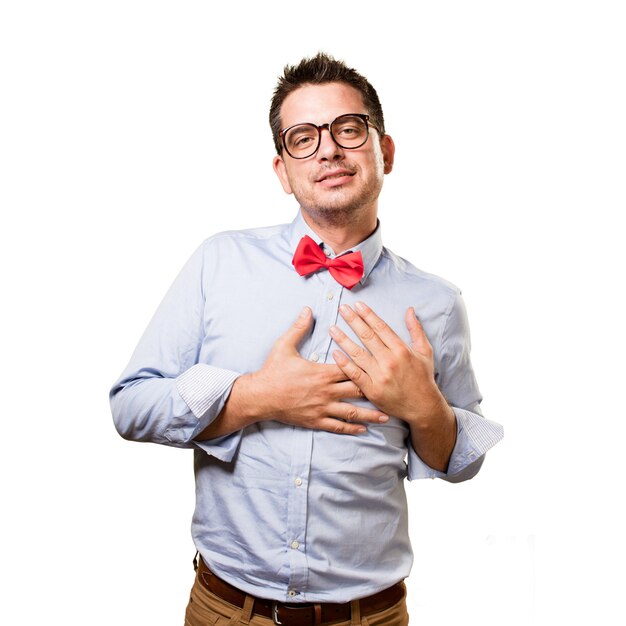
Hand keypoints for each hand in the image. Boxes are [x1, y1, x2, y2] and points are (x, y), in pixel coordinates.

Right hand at [200, 307, 388, 438]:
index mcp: (322, 372)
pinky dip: (352, 428)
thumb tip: (308, 309)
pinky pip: (337, 426)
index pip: (351, 368)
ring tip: (386, 416)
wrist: (260, 396)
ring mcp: (321, 408)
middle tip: (395, 391)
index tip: (383, 364)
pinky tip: (363, 429)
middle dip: (376, 390)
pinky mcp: (315, 420)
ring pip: (351, 412)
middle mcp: (326, 391)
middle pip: (357, 390)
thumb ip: (298, 327)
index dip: (368, 366)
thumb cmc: (273, 371)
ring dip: (370, 414)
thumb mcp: (284, 345)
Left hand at [329, 302, 451, 427]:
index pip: (381, 327)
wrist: (423, 407)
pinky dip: (344, 363)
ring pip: (357, 354)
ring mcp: (380, 376)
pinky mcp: (372, 390)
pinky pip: (355, 374)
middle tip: (341, 309)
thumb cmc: (423, 378)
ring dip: (343, 339)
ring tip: (332, 328)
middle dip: (353, 320)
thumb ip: (416, 330)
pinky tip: (335, 353)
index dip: (368, 315)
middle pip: (367, 336)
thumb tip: (410, 310)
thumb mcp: (425, 351)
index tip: (357, 305)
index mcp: (401, 350)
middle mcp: (390, 361)